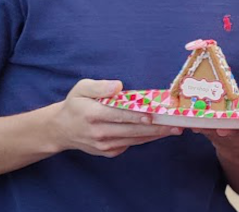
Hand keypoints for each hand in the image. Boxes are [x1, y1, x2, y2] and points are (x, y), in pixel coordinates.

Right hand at [52, 79, 181, 156]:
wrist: (61, 130)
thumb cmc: (75, 105)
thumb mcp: (81, 89)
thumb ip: (99, 87)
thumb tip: (118, 86)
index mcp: (92, 115)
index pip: (119, 115)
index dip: (138, 116)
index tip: (155, 115)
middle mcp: (99, 132)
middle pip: (132, 130)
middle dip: (156, 128)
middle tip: (177, 124)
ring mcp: (104, 145)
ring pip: (134, 139)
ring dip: (155, 135)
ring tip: (174, 129)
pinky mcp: (108, 152)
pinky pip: (130, 145)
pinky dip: (145, 139)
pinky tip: (159, 133)